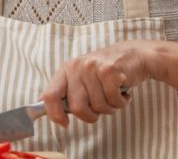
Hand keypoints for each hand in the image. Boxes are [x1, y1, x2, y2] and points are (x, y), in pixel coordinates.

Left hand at [40, 40, 154, 125]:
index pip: (49, 95)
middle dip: (91, 115)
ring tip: (114, 95)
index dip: (55, 114)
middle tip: (101, 108)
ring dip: (110, 108)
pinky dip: (121, 102)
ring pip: (99, 106)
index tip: (65, 123)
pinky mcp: (111, 70)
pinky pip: (114, 101)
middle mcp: (77, 67)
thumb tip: (42, 104)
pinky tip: (123, 91)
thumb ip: (66, 91)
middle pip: (77, 108)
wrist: (134, 55)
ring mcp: (93, 67)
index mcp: (66, 69)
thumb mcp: (82, 77)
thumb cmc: (106, 72)